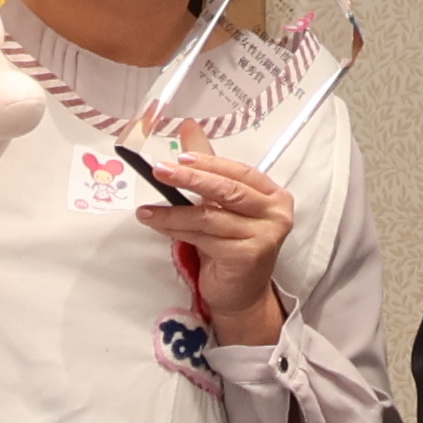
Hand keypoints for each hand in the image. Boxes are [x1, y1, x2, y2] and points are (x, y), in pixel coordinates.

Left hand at [138, 150, 295, 348]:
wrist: (241, 295)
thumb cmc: (232, 247)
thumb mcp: (221, 205)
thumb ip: (208, 167)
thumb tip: (189, 127)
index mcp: (273, 195)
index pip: (239, 171)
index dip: (209, 162)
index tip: (179, 156)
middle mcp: (275, 214)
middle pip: (227, 190)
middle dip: (189, 178)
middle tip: (160, 171)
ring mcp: (264, 236)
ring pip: (210, 216)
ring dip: (173, 212)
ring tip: (146, 210)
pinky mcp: (248, 256)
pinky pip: (204, 237)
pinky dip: (177, 230)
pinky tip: (158, 226)